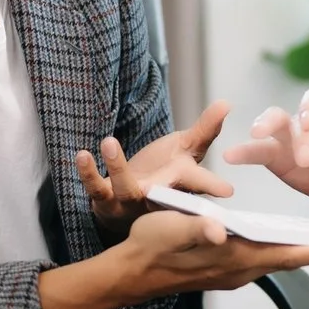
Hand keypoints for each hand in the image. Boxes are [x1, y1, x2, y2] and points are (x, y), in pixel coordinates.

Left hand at [76, 99, 233, 238]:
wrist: (128, 205)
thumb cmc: (162, 175)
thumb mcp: (185, 150)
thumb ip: (205, 130)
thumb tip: (226, 103)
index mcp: (180, 186)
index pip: (199, 185)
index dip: (212, 188)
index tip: (227, 191)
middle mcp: (157, 198)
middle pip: (166, 196)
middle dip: (171, 197)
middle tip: (158, 188)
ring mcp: (130, 202)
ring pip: (126, 189)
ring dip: (117, 166)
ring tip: (109, 141)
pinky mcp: (106, 200)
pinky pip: (96, 188)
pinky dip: (88, 172)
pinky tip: (81, 154)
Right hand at [117, 209, 308, 298]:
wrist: (131, 272)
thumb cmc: (151, 246)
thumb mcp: (172, 229)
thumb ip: (196, 229)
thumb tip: (218, 230)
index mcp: (234, 257)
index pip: (287, 255)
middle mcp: (240, 270)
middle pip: (291, 259)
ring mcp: (234, 273)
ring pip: (279, 260)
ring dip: (306, 252)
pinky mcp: (226, 269)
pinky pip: (265, 261)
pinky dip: (284, 251)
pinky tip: (289, 242)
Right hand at [220, 86, 308, 202]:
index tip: (308, 123)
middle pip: (295, 115)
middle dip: (297, 134)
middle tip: (305, 160)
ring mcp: (294, 139)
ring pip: (274, 125)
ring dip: (264, 129)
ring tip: (255, 139)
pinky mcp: (281, 158)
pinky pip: (260, 153)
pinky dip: (246, 153)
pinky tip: (230, 157)